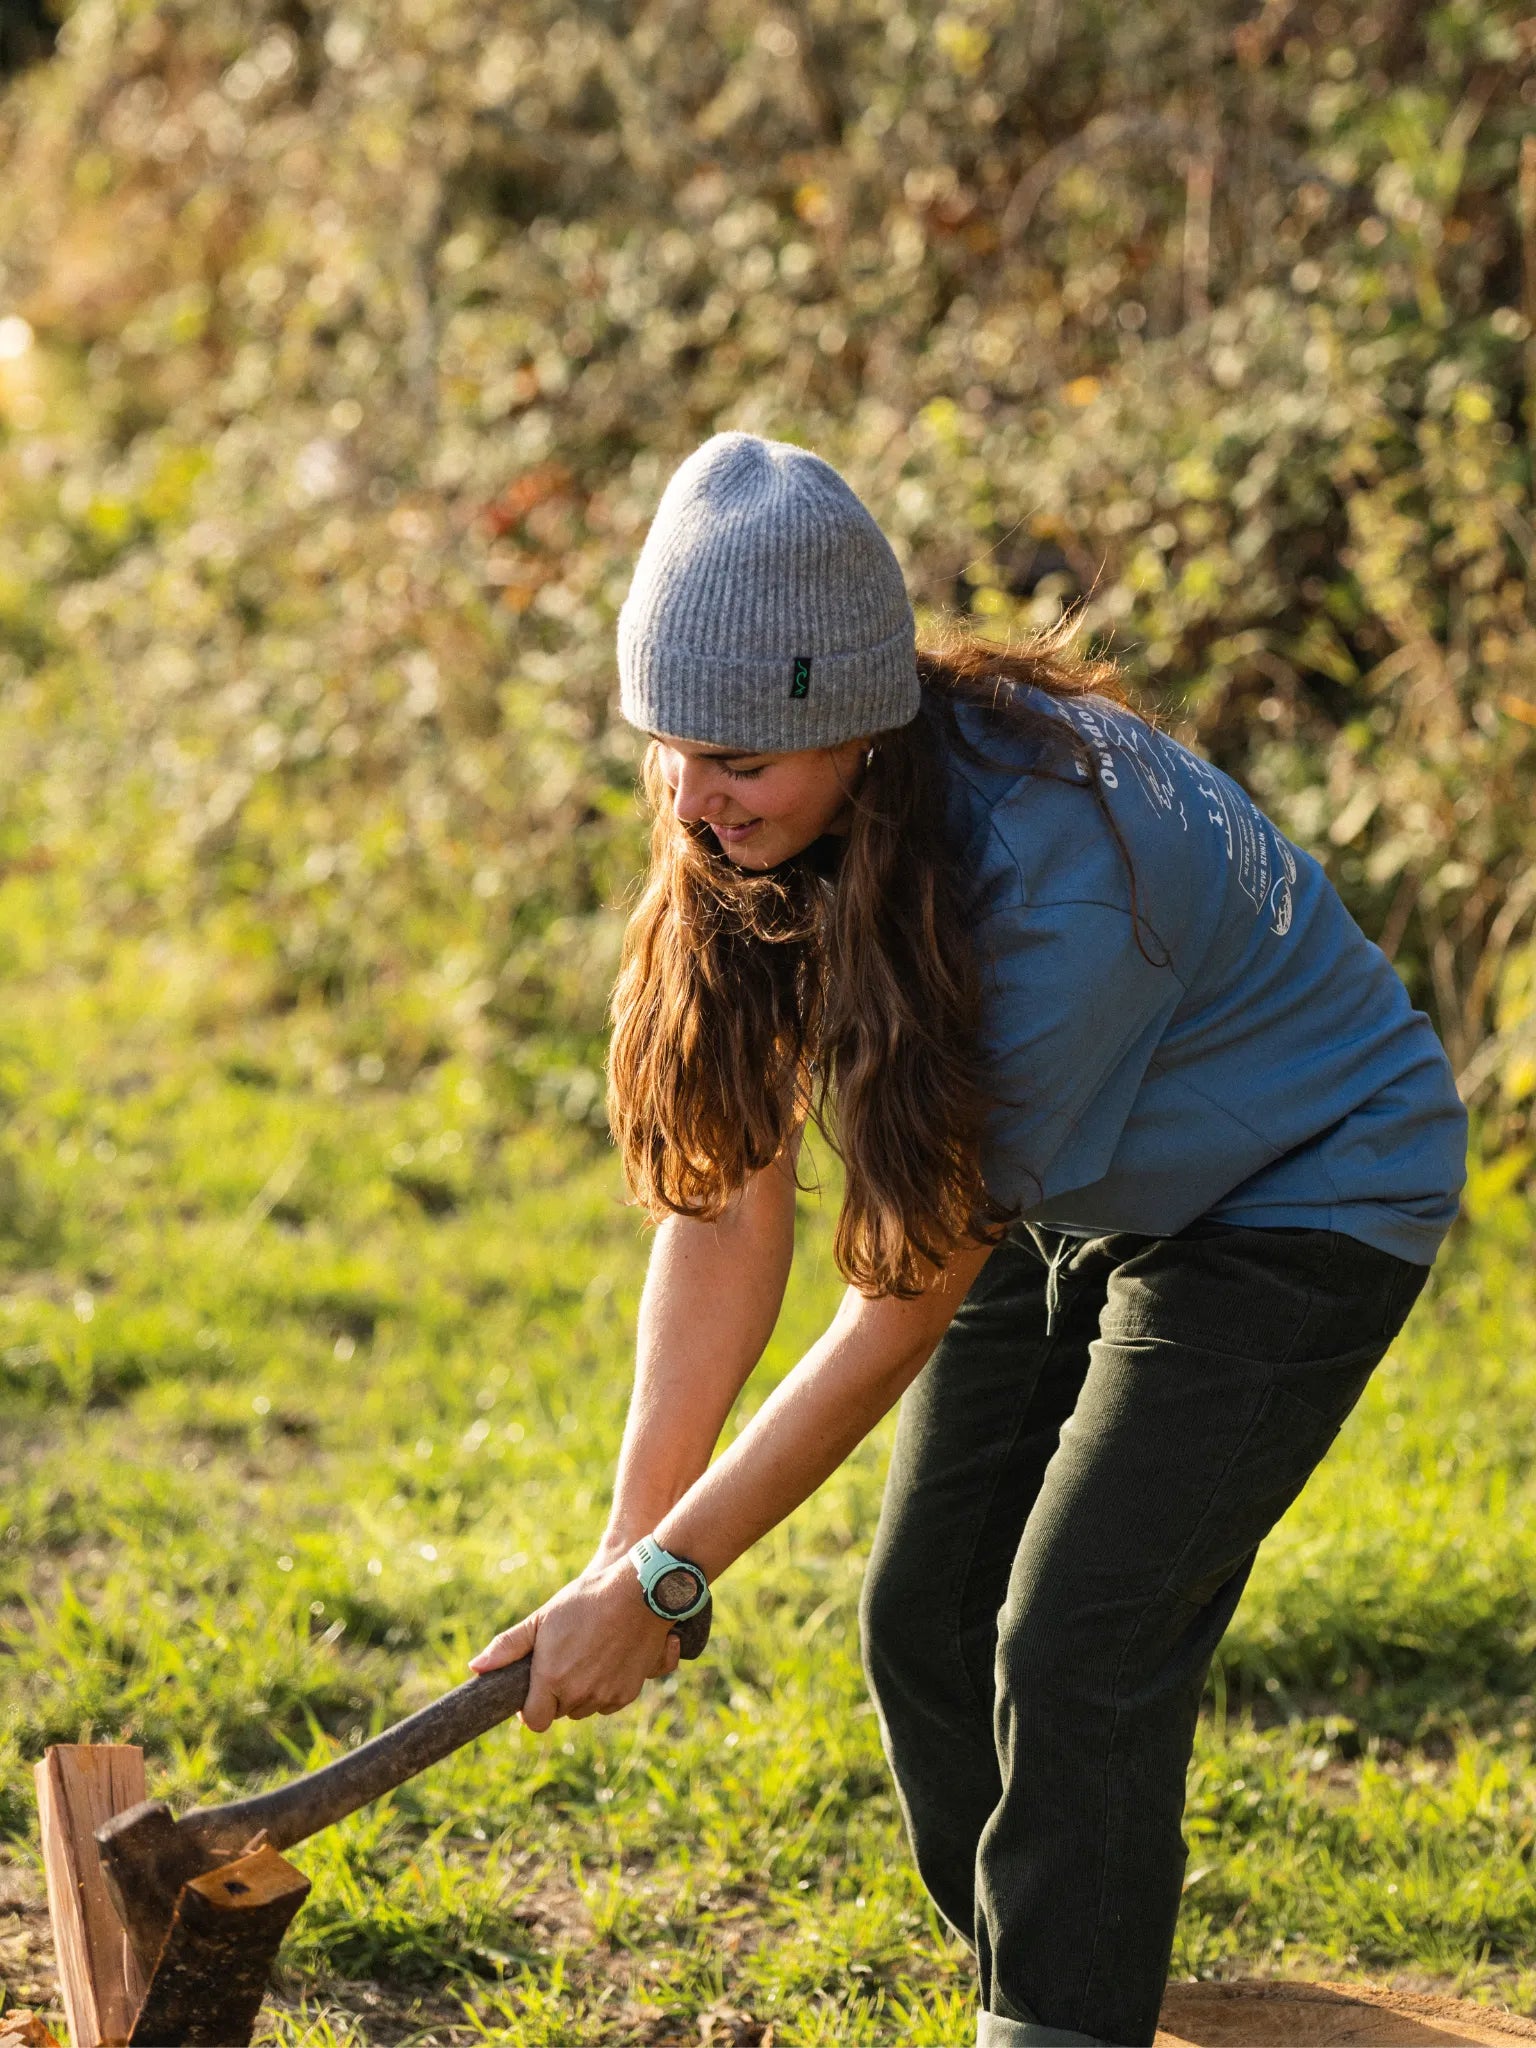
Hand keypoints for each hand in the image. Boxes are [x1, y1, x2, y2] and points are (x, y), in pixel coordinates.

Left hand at [468, 1559, 681, 1732]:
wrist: (640, 1592)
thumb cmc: (587, 1600)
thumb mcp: (543, 1618)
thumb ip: (508, 1647)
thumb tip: (476, 1668)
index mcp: (552, 1678)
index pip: (534, 1721)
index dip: (531, 1708)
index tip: (534, 1689)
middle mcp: (578, 1694)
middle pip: (560, 1711)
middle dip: (558, 1693)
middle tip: (565, 1659)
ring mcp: (605, 1696)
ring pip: (585, 1707)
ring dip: (582, 1691)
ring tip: (588, 1654)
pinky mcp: (628, 1693)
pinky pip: (608, 1702)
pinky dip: (606, 1687)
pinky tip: (609, 1657)